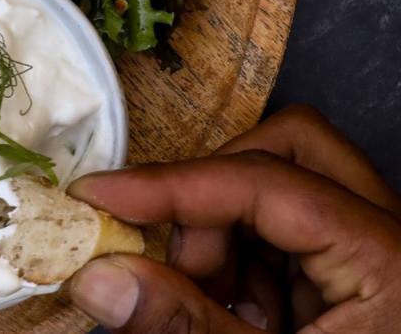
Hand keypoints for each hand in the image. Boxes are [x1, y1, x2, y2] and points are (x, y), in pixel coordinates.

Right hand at [66, 105, 400, 331]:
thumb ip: (187, 327)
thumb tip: (99, 278)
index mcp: (391, 258)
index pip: (263, 181)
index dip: (170, 184)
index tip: (98, 197)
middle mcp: (394, 241)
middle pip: (291, 153)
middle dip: (213, 193)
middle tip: (175, 258)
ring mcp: (377, 260)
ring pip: (284, 194)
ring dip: (223, 238)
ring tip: (207, 307)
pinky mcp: (357, 286)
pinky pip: (286, 245)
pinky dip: (243, 270)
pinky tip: (236, 321)